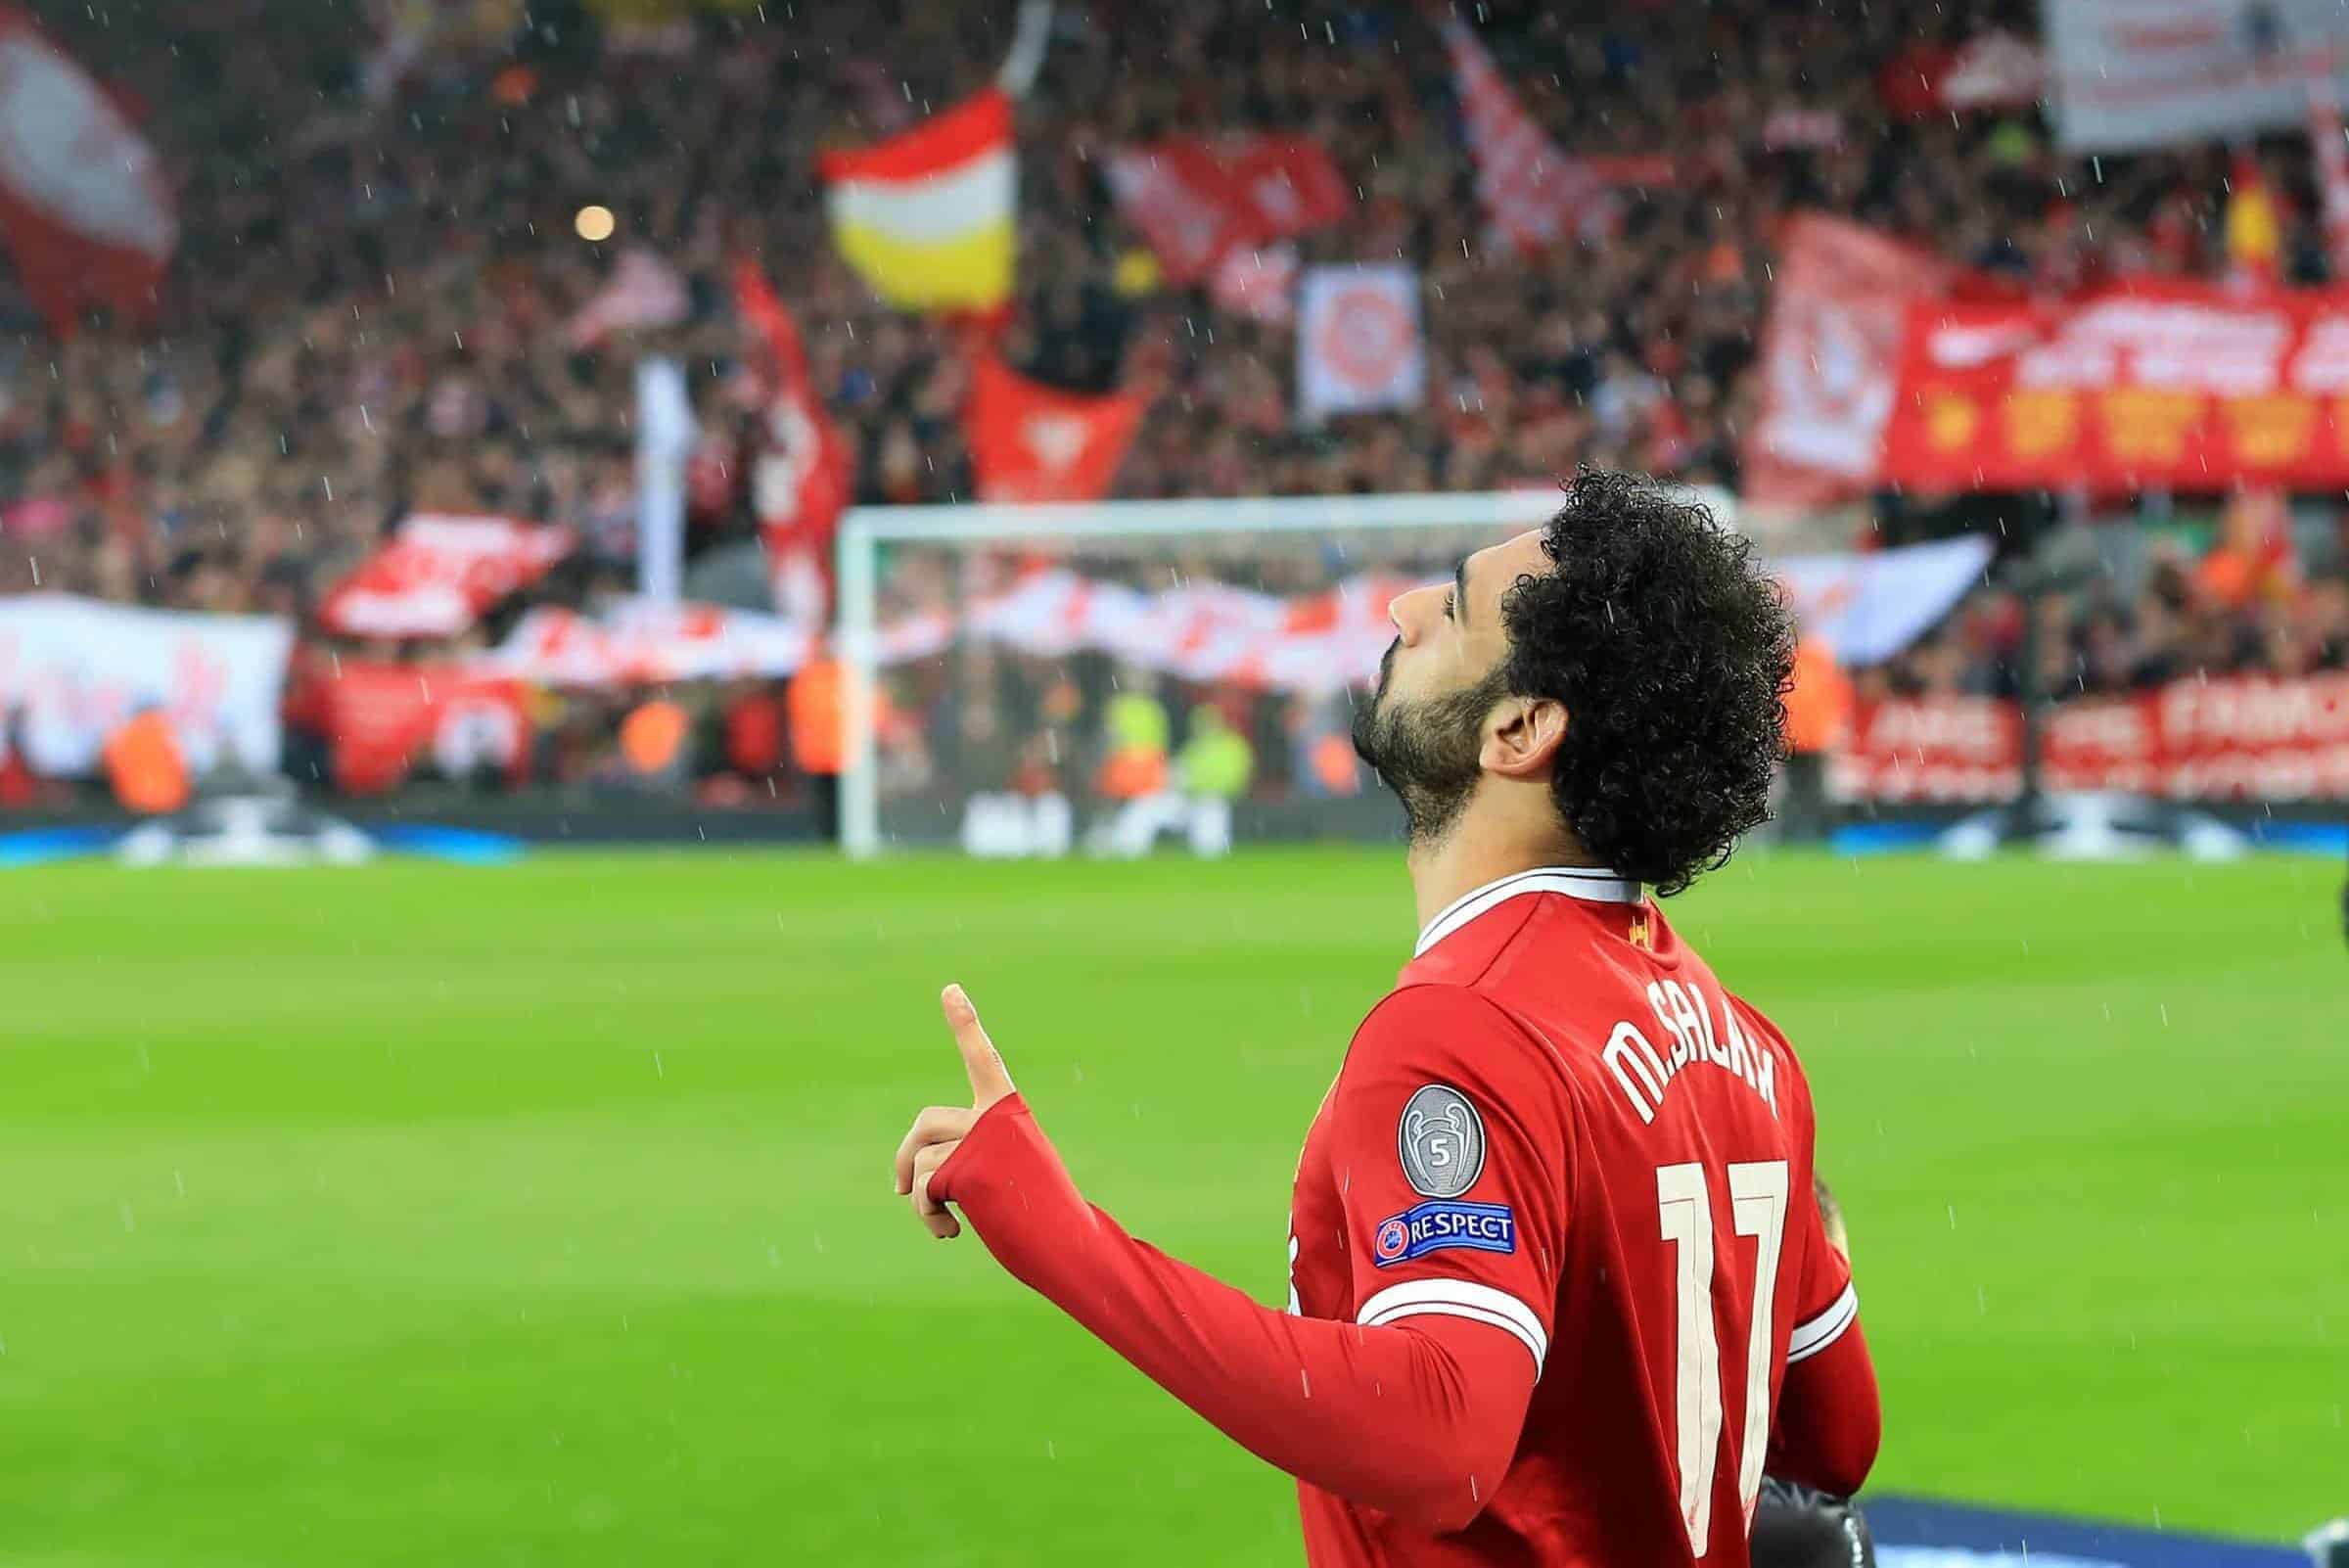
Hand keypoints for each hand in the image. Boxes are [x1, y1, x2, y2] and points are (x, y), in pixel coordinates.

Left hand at [892, 983, 1016, 1239]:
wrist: (1065, 1241)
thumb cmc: (1035, 1210)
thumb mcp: (999, 1170)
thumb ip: (963, 1156)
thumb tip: (905, 1178)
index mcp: (1009, 1111)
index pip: (983, 1059)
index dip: (965, 1025)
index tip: (949, 989)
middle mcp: (995, 1118)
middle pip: (926, 1122)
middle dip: (905, 1156)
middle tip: (900, 1188)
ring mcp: (982, 1140)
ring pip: (922, 1162)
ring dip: (923, 1200)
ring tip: (947, 1221)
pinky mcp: (969, 1168)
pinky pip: (924, 1187)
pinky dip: (927, 1214)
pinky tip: (950, 1232)